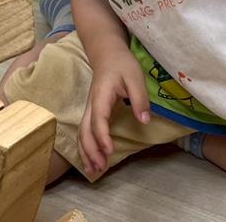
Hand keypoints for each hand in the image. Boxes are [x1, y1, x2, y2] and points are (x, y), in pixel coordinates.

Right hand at [78, 49, 150, 174]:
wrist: (107, 53)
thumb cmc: (122, 64)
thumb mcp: (135, 77)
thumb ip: (139, 98)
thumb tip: (144, 121)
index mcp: (101, 95)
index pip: (98, 119)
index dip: (102, 136)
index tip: (109, 151)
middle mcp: (91, 104)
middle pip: (85, 130)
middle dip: (91, 150)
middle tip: (100, 168)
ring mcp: (89, 108)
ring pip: (81, 133)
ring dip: (86, 152)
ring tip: (94, 171)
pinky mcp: (91, 112)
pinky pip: (84, 131)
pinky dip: (85, 147)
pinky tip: (91, 160)